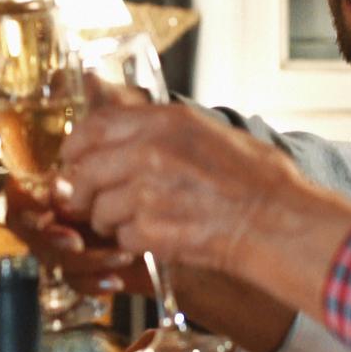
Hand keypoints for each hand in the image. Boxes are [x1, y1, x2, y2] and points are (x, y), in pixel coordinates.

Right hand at [0, 179, 142, 294]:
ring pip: (55, 260)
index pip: (16, 195)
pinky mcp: (80, 273)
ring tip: (121, 255)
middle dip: (52, 238)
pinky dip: (95, 282)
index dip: (23, 200)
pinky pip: (76, 282)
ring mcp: (60, 248)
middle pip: (30, 235)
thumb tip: (60, 187)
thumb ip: (83, 181)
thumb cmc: (138, 188)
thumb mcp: (115, 178)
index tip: (47, 201)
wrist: (165, 220)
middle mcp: (47, 219)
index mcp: (48, 189)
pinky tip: (116, 279)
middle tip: (76, 240)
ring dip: (87, 260)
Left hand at [58, 102, 328, 274]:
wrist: (277, 221)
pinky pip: (123, 238)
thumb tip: (118, 109)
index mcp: (164, 123)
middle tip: (90, 203)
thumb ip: (158, 125)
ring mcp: (147, 193)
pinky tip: (159, 237)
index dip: (75, 147)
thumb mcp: (207, 131)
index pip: (94, 127)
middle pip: (86, 172)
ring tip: (137, 223)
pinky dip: (135, 242)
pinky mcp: (151, 231)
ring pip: (100, 210)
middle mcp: (149, 153)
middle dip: (83, 192)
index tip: (73, 159)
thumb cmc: (256, 180)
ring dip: (111, 221)